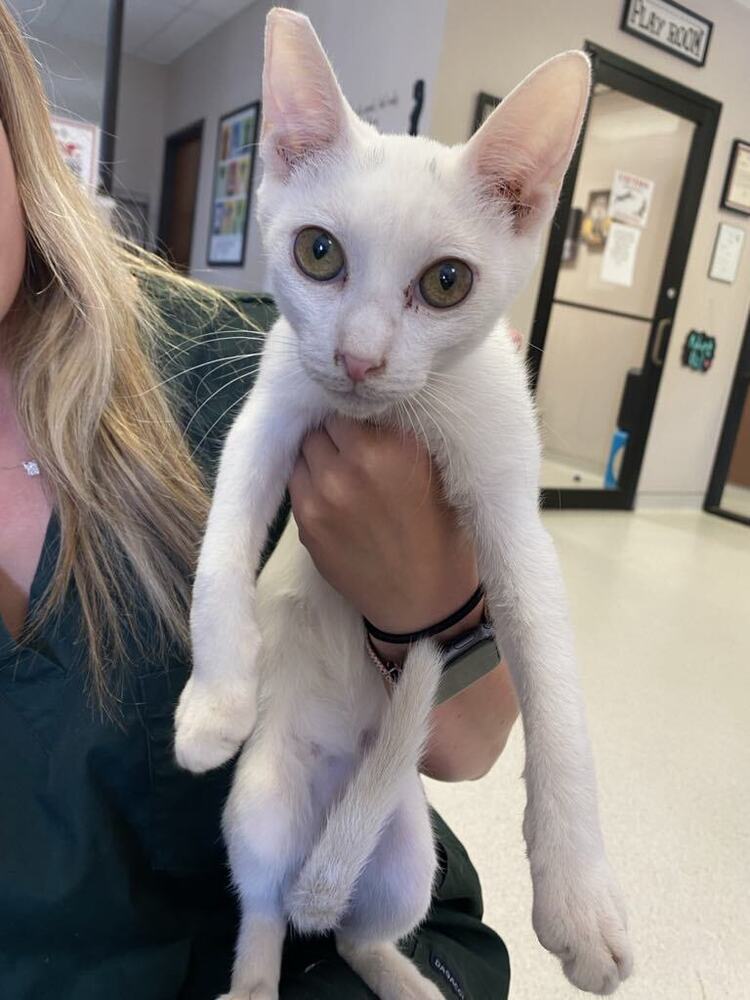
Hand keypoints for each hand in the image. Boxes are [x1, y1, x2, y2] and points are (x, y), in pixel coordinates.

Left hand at [289, 415, 517, 782]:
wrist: (423, 602)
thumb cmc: (440, 533)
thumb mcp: (436, 472)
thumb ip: (401, 436)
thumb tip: (371, 401)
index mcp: (397, 447)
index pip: (356, 402)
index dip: (358, 408)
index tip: (364, 418)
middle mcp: (356, 463)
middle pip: (324, 422)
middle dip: (335, 428)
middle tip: (349, 443)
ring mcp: (325, 493)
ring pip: (304, 448)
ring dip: (317, 453)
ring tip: (338, 468)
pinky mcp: (306, 521)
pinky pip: (294, 480)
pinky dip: (308, 480)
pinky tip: (329, 493)